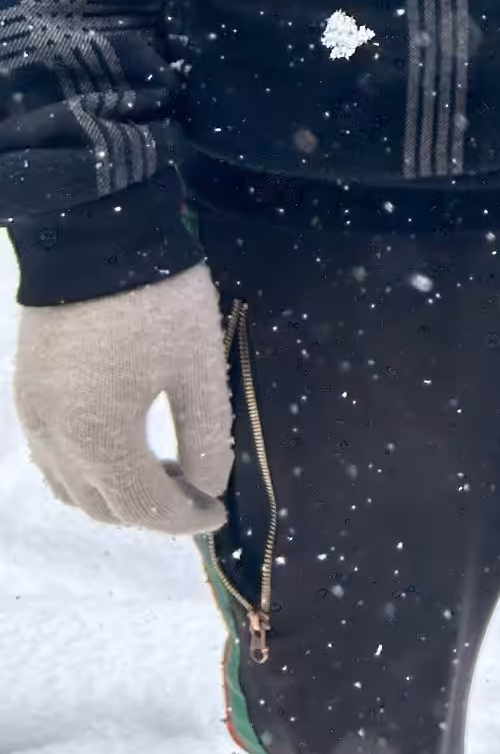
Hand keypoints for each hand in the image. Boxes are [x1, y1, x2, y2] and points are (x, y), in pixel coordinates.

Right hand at [13, 263, 232, 534]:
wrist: (96, 234)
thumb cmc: (157, 300)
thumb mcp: (198, 366)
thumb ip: (206, 435)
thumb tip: (208, 486)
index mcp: (98, 438)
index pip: (143, 507)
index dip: (185, 519)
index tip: (219, 513)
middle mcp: (55, 439)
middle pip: (103, 506)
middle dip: (153, 511)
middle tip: (198, 488)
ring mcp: (33, 417)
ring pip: (71, 488)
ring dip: (117, 495)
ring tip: (166, 470)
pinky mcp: (26, 393)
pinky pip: (52, 459)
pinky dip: (87, 472)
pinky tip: (122, 449)